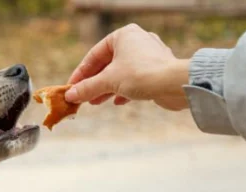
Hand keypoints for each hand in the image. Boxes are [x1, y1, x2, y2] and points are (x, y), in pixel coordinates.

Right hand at [66, 24, 189, 110]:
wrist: (175, 84)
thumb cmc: (141, 75)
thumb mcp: (108, 81)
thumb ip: (87, 88)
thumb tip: (70, 95)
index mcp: (123, 35)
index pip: (95, 55)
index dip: (81, 73)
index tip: (71, 87)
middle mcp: (137, 41)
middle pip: (108, 64)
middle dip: (94, 83)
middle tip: (82, 97)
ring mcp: (149, 55)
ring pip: (121, 73)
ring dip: (107, 88)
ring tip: (95, 102)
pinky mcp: (157, 70)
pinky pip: (135, 79)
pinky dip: (124, 90)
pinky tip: (118, 102)